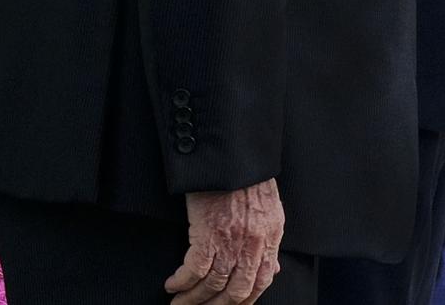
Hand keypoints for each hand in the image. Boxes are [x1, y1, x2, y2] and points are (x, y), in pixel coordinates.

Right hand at [165, 180, 284, 303]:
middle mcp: (254, 243)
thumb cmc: (246, 177)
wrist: (231, 154)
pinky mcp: (208, 233)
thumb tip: (272, 271)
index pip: (262, 282)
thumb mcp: (269, 209)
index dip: (244, 301)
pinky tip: (172, 284)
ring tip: (179, 303)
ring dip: (193, 299)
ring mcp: (232, 240)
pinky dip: (181, 282)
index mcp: (271, 236)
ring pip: (213, 285)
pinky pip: (194, 270)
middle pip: (237, 291)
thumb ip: (268, 242)